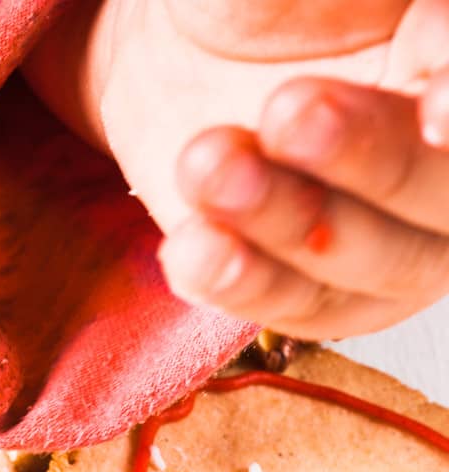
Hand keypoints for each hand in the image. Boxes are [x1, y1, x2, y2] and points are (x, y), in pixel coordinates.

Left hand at [39, 0, 448, 337]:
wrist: (188, 52)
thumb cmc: (268, 3)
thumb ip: (331, 4)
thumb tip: (388, 15)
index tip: (434, 103)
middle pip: (446, 188)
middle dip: (373, 155)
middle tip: (290, 110)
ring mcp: (397, 237)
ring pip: (372, 256)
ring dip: (287, 217)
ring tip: (207, 162)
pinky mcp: (321, 291)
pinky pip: (293, 303)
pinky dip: (239, 280)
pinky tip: (193, 248)